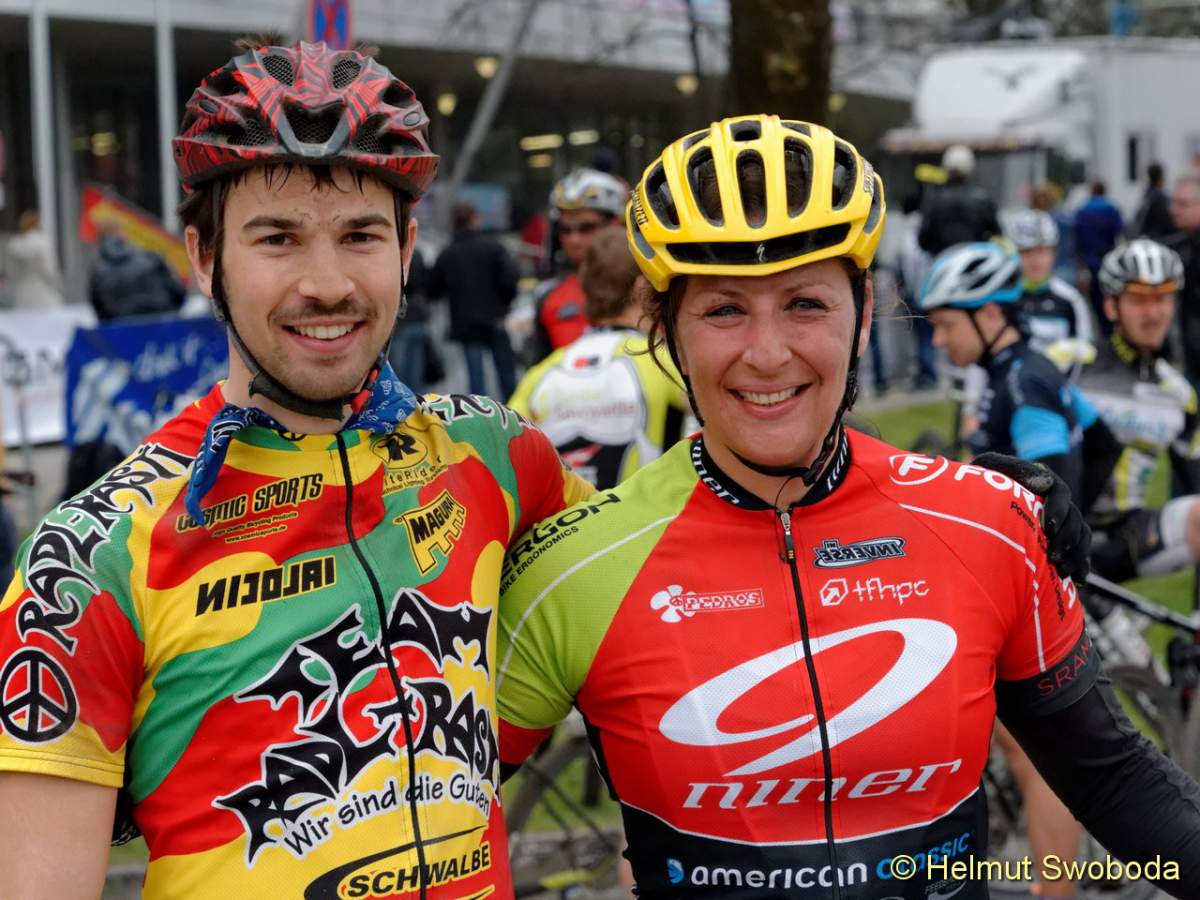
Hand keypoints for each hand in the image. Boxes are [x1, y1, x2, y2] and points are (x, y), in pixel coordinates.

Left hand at [972, 452, 1090, 582]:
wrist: (982, 500)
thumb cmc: (981, 482)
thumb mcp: (987, 468)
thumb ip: (1003, 467)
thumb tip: (1043, 482)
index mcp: (1043, 480)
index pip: (1060, 492)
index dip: (1058, 509)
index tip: (1048, 527)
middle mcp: (1058, 498)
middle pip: (1074, 517)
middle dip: (1066, 539)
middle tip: (1053, 557)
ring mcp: (1064, 517)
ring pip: (1081, 535)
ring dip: (1075, 554)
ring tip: (1062, 571)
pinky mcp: (1066, 536)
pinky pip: (1081, 550)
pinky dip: (1081, 564)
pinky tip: (1078, 579)